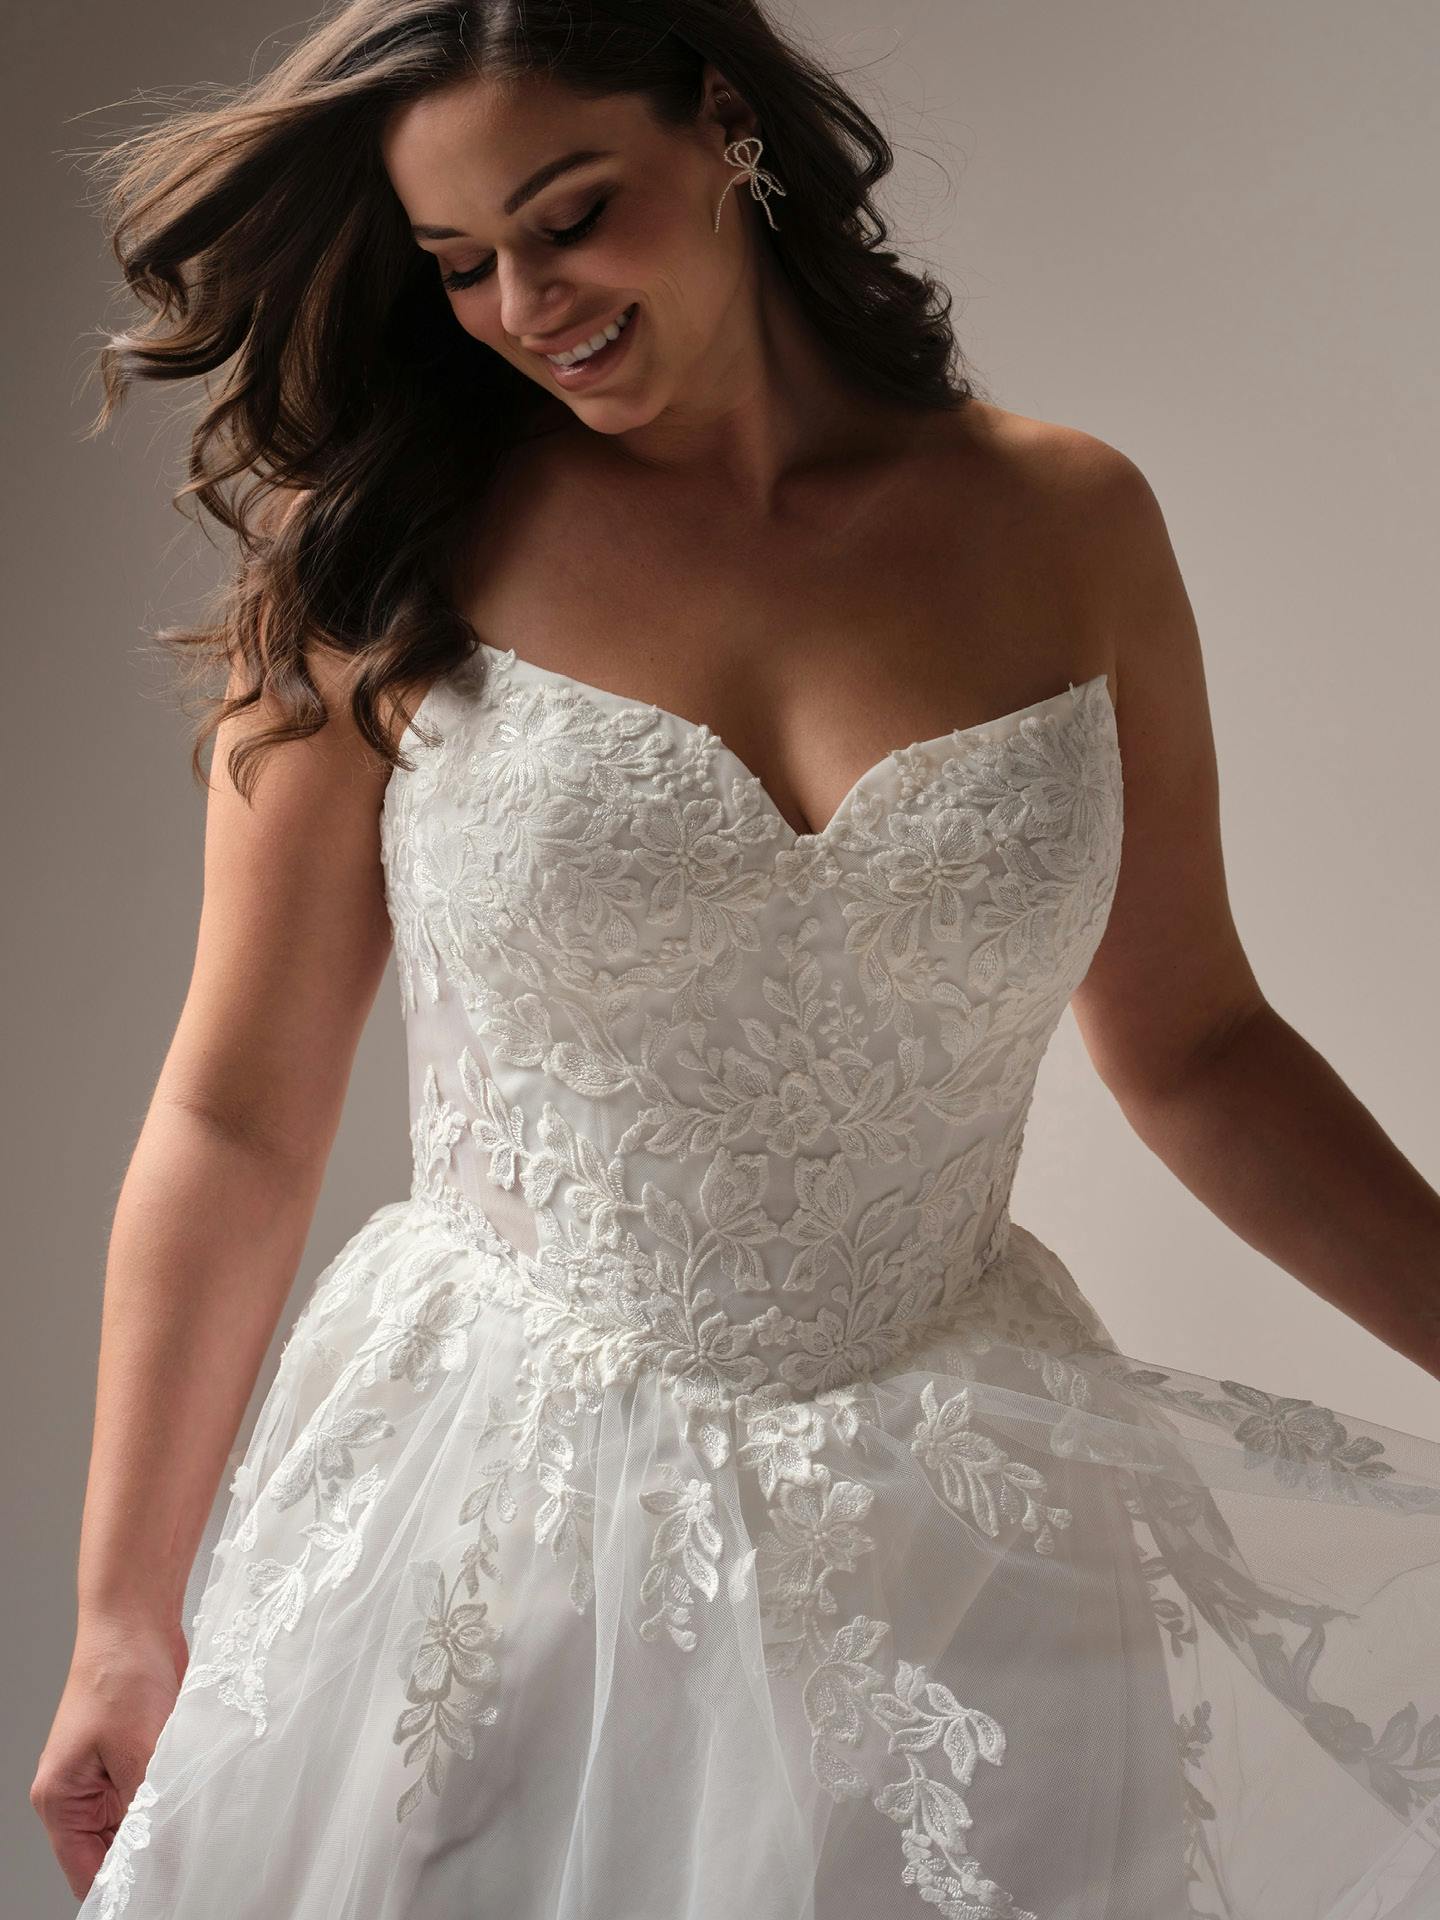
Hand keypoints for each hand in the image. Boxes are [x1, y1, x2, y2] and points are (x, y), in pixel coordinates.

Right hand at [29, 1612, 188, 1899]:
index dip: (124, 1884)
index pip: (88, 1870)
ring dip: (164, 1823)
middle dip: (150, 1853)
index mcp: (61, 1799)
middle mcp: (80, 1793)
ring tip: (195, 1826)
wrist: (137, 1619)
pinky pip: (154, 1794)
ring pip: (138, 1823)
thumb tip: (167, 1849)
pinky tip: (196, 1797)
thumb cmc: (121, 1672)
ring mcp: (107, 1774)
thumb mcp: (138, 1749)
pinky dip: (172, 1798)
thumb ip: (150, 1804)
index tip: (163, 1891)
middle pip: (113, 1850)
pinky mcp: (134, 1754)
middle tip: (189, 1860)